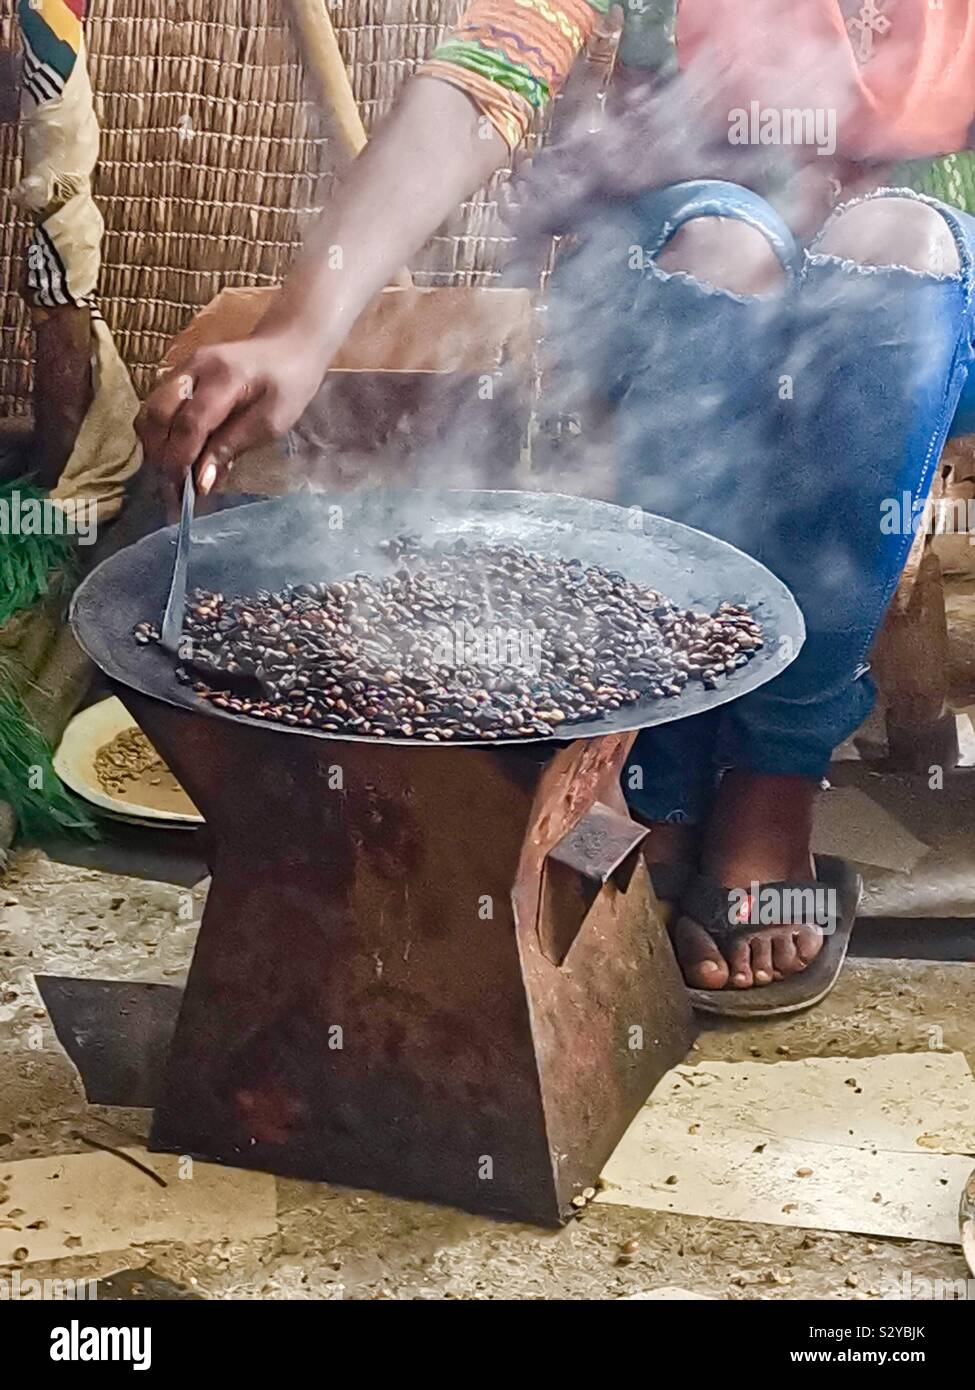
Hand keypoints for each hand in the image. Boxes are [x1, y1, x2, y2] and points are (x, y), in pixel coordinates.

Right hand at [135, 330, 327, 497]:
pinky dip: (160, 434)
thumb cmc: (289, 383)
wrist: (289, 342)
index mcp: (223, 377)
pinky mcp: (180, 373)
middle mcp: (194, 368)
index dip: (183, 460)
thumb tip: (201, 480)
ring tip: (171, 474)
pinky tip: (174, 454)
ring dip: (155, 446)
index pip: (190, 424)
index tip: (185, 491)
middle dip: (160, 455)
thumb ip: (233, 446)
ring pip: (150, 410)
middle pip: (158, 415)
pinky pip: (158, 406)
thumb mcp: (273, 421)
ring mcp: (183, 367)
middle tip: (172, 488)